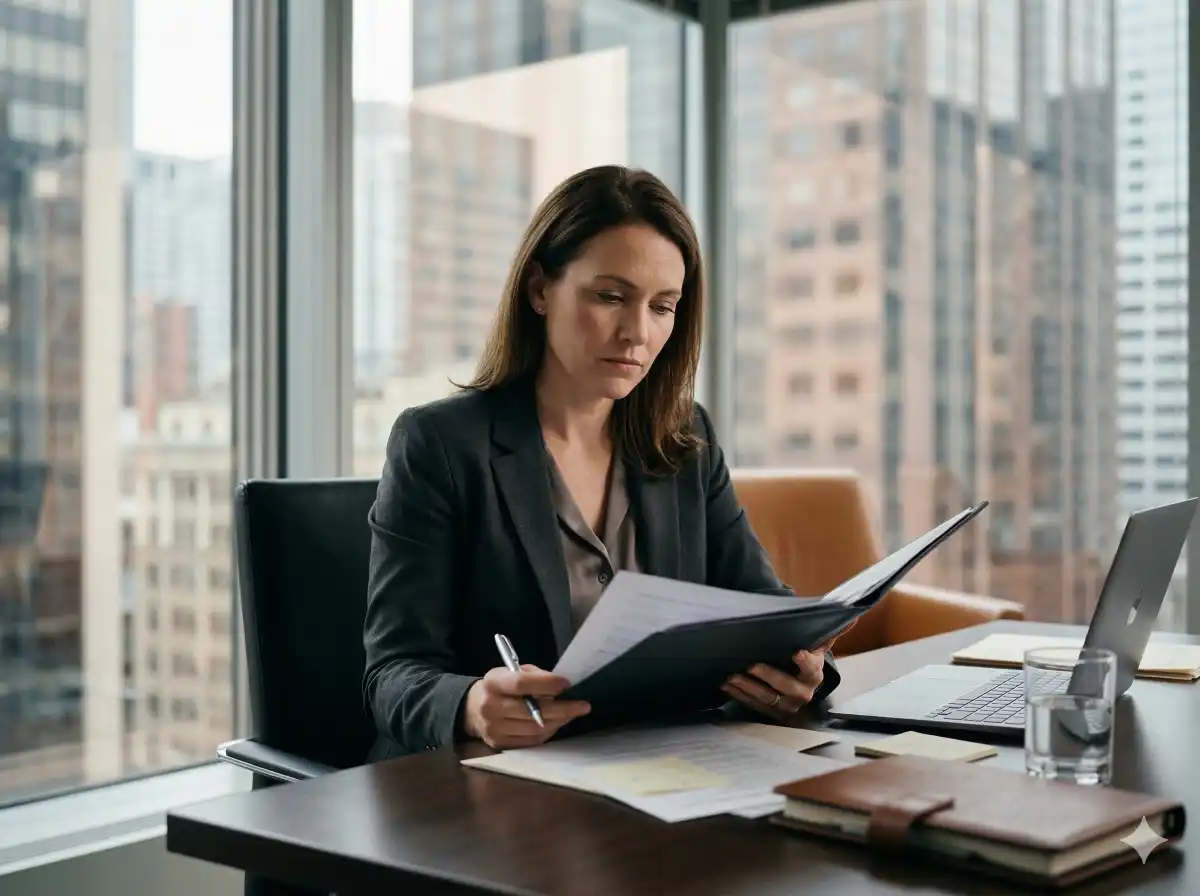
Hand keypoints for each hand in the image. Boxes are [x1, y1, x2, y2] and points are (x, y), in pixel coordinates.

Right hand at [462, 664, 590, 748]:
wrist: (473, 709)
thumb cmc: (501, 686)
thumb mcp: (513, 672)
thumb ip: (534, 676)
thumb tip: (561, 685)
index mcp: (493, 683)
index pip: (521, 684)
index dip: (546, 684)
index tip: (567, 684)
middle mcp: (490, 707)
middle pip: (532, 712)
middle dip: (562, 709)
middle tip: (583, 705)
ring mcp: (494, 729)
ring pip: (535, 729)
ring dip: (559, 721)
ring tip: (573, 713)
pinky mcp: (499, 744)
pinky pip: (532, 741)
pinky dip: (549, 732)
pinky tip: (557, 723)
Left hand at [720, 641, 831, 721]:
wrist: (798, 681)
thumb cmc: (804, 658)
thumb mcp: (816, 644)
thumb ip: (827, 632)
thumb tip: (853, 615)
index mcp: (814, 674)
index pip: (812, 668)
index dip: (805, 662)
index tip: (797, 652)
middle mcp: (802, 693)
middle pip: (786, 687)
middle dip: (767, 677)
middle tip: (750, 666)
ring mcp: (786, 705)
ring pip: (767, 699)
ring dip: (748, 688)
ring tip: (732, 676)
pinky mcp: (771, 712)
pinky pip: (754, 705)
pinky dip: (739, 696)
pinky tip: (726, 686)